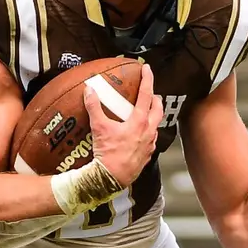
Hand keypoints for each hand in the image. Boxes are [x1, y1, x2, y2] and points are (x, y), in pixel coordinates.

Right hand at [86, 63, 162, 187]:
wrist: (111, 178)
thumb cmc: (107, 154)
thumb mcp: (99, 127)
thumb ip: (94, 107)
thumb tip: (89, 90)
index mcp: (139, 122)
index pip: (146, 95)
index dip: (147, 79)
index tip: (147, 69)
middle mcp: (148, 132)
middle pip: (158, 109)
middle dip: (155, 99)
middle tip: (150, 93)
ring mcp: (150, 145)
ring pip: (156, 126)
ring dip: (152, 117)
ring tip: (144, 114)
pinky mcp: (147, 156)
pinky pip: (151, 140)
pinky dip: (147, 133)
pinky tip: (139, 135)